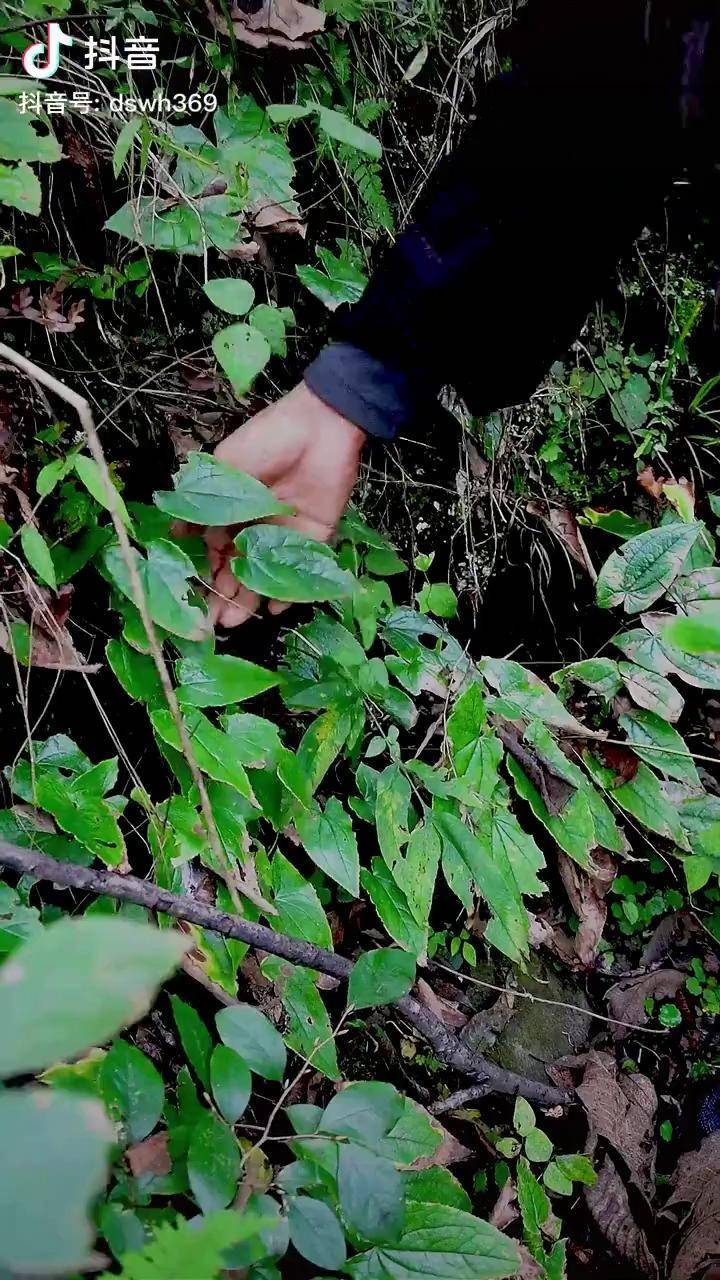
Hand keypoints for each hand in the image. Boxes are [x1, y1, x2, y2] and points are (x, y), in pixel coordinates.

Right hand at [206, 382, 365, 626]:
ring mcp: (286, 534)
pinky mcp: (317, 537)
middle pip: (239, 570)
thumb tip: (173, 532)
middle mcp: (258, 526)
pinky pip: (301, 571)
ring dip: (250, 600)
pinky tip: (275, 610)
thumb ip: (202, 503)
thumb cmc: (266, 439)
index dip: (203, 576)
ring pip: (265, 576)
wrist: (319, 425)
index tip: (193, 599)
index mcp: (232, 510)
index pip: (214, 552)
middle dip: (224, 597)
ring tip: (234, 622)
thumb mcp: (224, 468)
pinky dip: (291, 593)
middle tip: (213, 622)